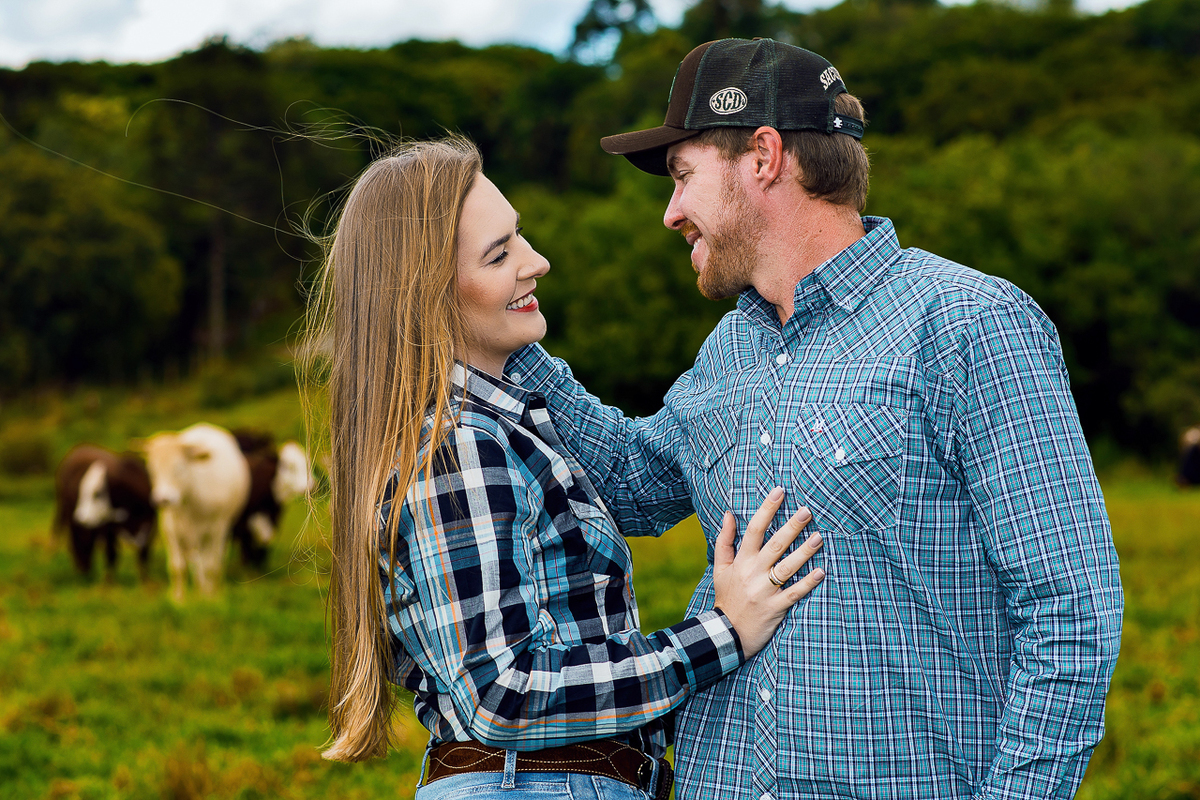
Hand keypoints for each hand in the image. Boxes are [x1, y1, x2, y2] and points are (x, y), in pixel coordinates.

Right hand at [712, 487, 824, 657]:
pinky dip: (807, 583)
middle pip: (774, 545)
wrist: (726, 634)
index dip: (767, 509)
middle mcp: (752, 573)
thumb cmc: (727, 597)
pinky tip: (821, 572)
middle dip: (791, 527)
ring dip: (804, 552)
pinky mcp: (775, 608)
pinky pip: (794, 593)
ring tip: (819, 537)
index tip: (779, 492)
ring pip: (787, 567)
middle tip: (807, 511)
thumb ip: (724, 540)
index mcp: (741, 561)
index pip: (754, 529)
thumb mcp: (720, 568)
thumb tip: (728, 513)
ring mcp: (764, 591)